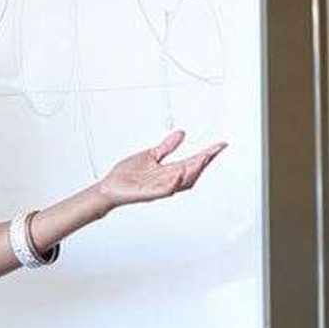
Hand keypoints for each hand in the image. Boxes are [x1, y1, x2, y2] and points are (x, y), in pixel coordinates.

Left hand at [96, 131, 224, 208]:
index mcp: (168, 171)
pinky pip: (165, 190)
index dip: (207, 154)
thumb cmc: (127, 175)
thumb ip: (166, 147)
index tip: (219, 145)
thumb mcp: (150, 155)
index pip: (192, 161)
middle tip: (215, 151)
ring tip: (203, 158)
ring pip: (182, 181)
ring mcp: (159, 188)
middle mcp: (167, 180)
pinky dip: (173, 183)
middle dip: (205, 161)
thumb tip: (181, 134)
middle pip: (192, 172)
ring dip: (193, 170)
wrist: (109, 188)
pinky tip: (179, 173)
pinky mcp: (149, 194)